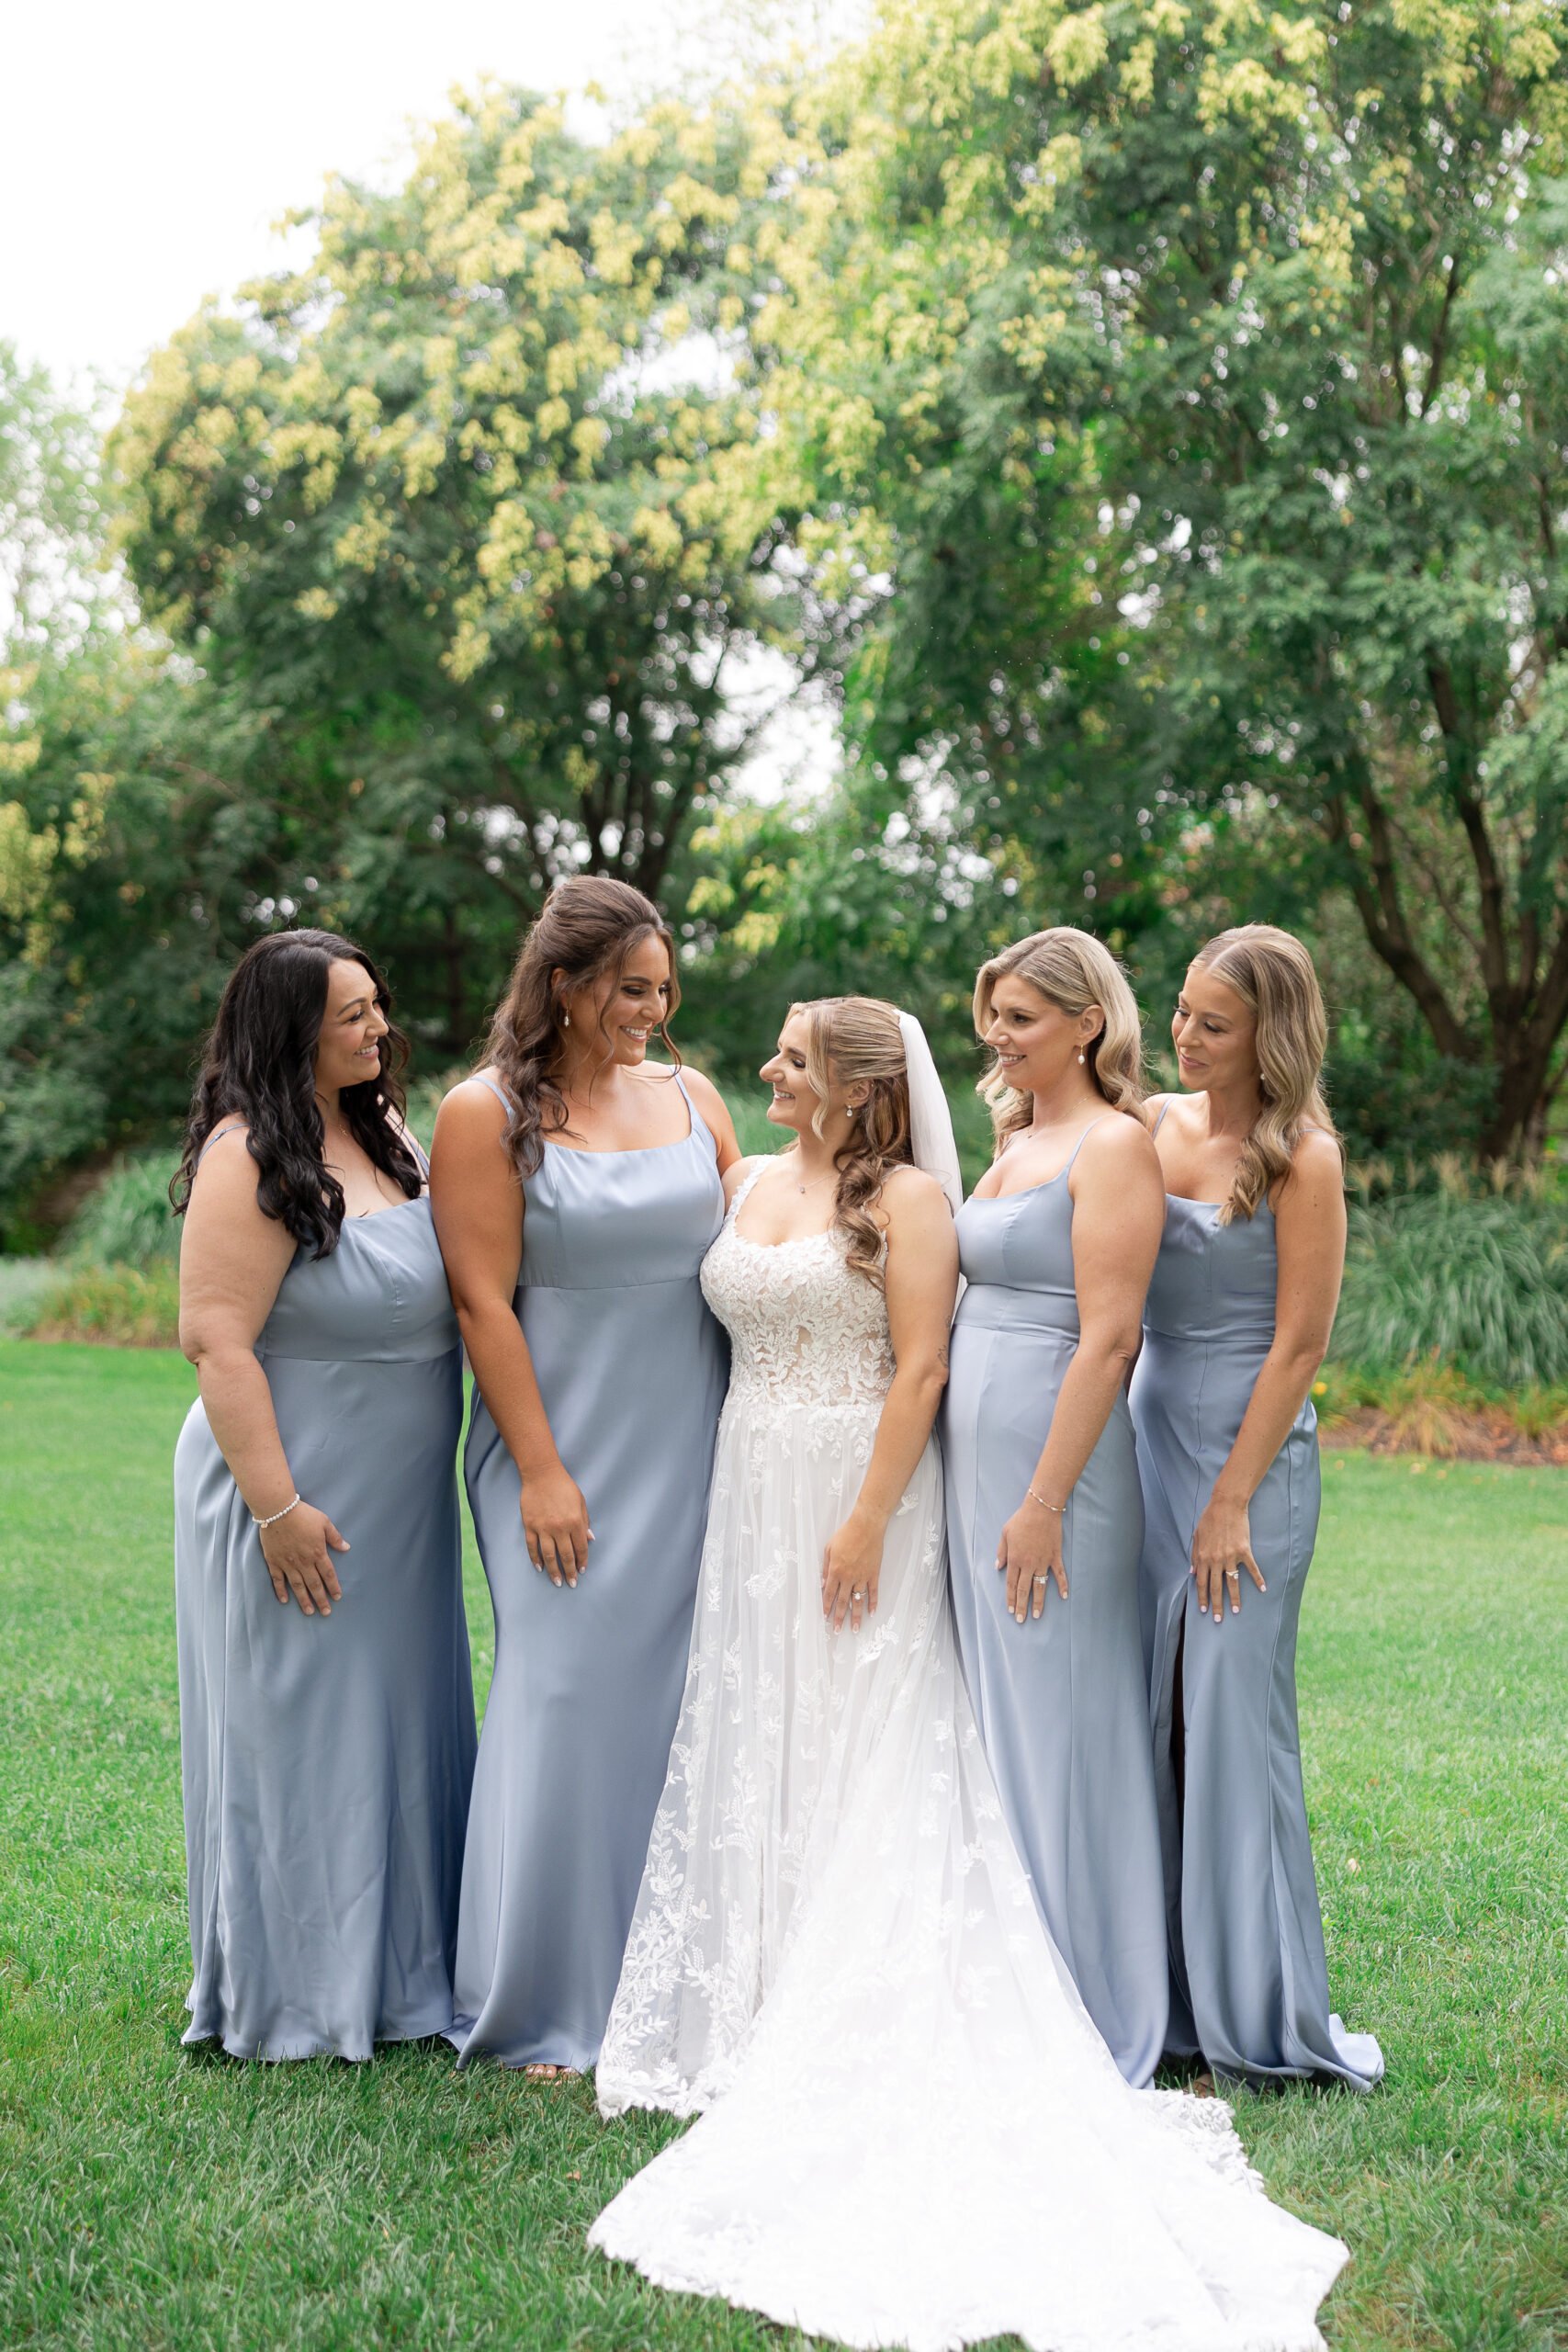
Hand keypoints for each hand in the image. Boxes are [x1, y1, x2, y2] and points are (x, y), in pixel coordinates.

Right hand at [259, 1502, 347, 1615]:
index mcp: (317, 1553)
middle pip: (314, 1585)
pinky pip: (278, 1580)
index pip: (328, 1575)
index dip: (333, 1587)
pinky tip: (285, 1600)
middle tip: (326, 1612)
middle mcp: (304, 1562)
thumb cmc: (302, 1514)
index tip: (337, 1598)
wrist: (277, 1510)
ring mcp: (288, 1563)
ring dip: (304, 1600)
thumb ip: (335, 1537)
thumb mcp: (324, 1522)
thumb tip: (346, 1548)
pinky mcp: (274, 1561)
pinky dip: (281, 1591)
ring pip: (297, 1586)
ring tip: (309, 1612)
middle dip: (321, 1600)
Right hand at [520, 1460, 592, 1587]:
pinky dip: (535, 1559)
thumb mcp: (581, 1502)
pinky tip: (540, 1568)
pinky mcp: (529, 1525)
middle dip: (569, 1572)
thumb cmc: (564, 1486)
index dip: (582, 1561)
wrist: (541, 1474)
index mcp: (575, 1521)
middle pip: (566, 1555)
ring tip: (557, 1582)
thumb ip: (585, 1522)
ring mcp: (543, 1528)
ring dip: (554, 1571)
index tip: (582, 1571)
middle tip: (572, 1584)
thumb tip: (590, 1540)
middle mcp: (560, 1527)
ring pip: (549, 1555)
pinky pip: (532, 1547)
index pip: (581, 1547)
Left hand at [822, 1508, 883, 1632]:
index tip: (825, 1617)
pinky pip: (873, 1592)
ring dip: (856, 1616)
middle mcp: (848, 1577)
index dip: (826, 1607)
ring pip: (858, 1601)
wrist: (866, 1527)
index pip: (829, 1594)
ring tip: (855, 1629)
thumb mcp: (829, 1549)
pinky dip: (873, 1603)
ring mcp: (862, 1577)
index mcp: (835, 1571)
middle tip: (837, 1630)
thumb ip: (825, 1568)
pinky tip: (871, 1613)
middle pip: (843, 1602)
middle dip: (839, 1618)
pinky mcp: (874, 1574)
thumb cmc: (846, 1534)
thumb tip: (823, 1584)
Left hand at [997, 1493, 1066, 1624]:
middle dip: (1022, 1606)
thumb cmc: (1021, 1520)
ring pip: (1040, 1586)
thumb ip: (1001, 1552)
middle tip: (1021, 1620)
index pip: (1012, 1584)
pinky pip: (1060, 1574)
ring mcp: (1043, 1561)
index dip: (1011, 1598)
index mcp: (1015, 1559)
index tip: (1011, 1610)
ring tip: (1036, 1615)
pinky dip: (1063, 1585)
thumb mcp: (1005, 1533)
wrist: (1041, 1510)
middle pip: (1024, 1589)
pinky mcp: (1055, 1557)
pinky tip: (1064, 1597)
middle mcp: (1028, 1563)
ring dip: (1038, 1602)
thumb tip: (998, 1567)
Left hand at [1191, 1488, 1265, 1621]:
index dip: (1202, 1597)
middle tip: (1218, 1620)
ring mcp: (1231, 1556)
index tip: (1204, 1609)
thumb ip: (1194, 1555)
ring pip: (1232, 1582)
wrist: (1226, 1504)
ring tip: (1236, 1611)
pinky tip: (1263, 1589)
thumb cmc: (1209, 1518)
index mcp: (1203, 1556)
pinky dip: (1258, 1579)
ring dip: (1234, 1599)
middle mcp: (1216, 1559)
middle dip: (1216, 1605)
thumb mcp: (1196, 1536)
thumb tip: (1191, 1571)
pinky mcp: (1244, 1551)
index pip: (1201, 1582)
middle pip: (1215, 1587)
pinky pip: (1251, 1569)